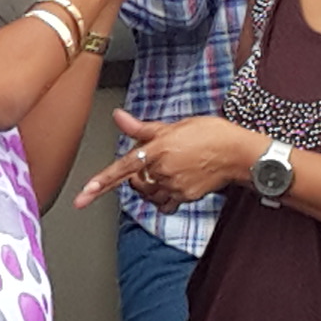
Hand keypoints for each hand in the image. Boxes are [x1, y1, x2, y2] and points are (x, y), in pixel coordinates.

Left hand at [74, 111, 269, 210]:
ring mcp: (174, 187)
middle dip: (140, 173)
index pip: (122, 169)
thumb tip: (118, 116)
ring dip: (150, 185)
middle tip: (159, 157)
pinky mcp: (185, 198)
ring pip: (149, 193)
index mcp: (157, 150)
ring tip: (169, 168)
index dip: (100, 183)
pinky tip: (174, 184)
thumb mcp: (174, 126)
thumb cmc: (210, 134)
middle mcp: (163, 171)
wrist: (238, 153)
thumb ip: (142, 128)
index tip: (82, 198)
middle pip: (136, 180)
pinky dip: (163, 197)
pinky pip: (164, 203)